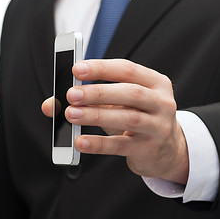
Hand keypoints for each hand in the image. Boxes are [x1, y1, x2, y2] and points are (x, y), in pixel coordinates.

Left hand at [41, 59, 187, 183]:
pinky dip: (98, 143)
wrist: (167, 150)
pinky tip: (80, 141)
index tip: (76, 68)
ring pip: (126, 118)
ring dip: (96, 115)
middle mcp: (161, 102)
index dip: (101, 68)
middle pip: (130, 93)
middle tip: (71, 94)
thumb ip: (88, 99)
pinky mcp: (148, 149)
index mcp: (154, 82)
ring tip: (71, 115)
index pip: (127, 69)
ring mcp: (158, 126)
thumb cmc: (138, 118)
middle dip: (97, 92)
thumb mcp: (118, 104)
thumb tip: (51, 104)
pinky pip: (120, 145)